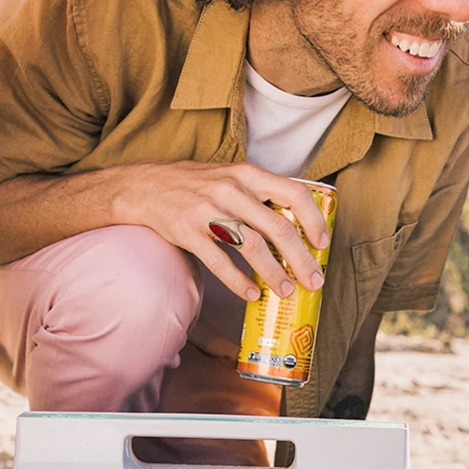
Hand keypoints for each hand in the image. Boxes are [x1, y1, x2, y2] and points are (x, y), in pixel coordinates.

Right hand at [109, 161, 329, 300]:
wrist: (145, 186)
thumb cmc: (197, 185)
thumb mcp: (232, 177)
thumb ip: (261, 196)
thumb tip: (297, 229)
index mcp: (248, 174)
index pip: (293, 193)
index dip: (313, 221)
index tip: (323, 244)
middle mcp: (231, 189)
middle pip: (277, 227)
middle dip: (301, 259)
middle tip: (314, 281)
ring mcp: (208, 210)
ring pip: (251, 246)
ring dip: (273, 273)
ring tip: (286, 291)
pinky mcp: (188, 231)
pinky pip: (219, 262)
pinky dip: (238, 282)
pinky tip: (251, 294)